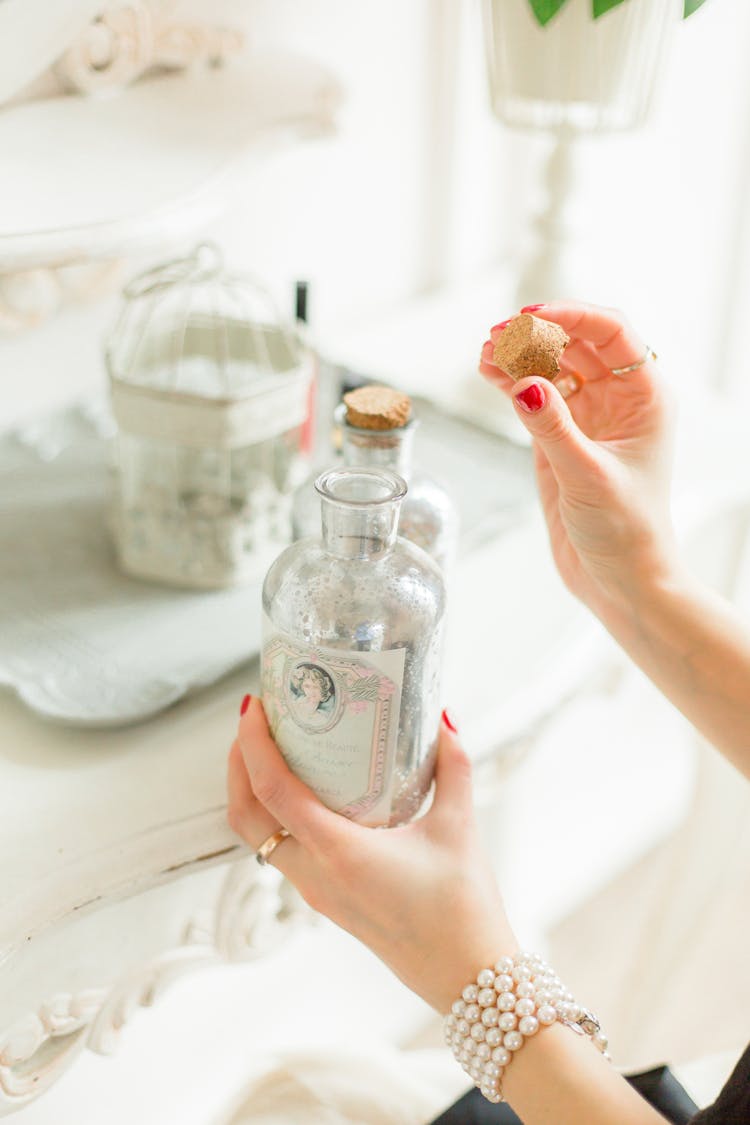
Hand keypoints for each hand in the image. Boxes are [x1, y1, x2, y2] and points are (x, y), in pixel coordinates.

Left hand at [226, 697, 516, 1012]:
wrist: (465, 976)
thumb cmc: (462, 907)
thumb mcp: (460, 826)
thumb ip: (453, 765)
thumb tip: (445, 717)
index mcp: (340, 853)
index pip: (273, 792)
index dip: (253, 746)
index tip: (254, 709)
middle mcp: (316, 874)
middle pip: (246, 817)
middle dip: (238, 765)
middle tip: (254, 723)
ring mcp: (316, 892)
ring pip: (257, 838)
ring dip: (251, 793)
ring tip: (271, 751)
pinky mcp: (324, 900)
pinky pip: (280, 853)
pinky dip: (274, 817)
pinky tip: (304, 793)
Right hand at [480, 301, 678, 617]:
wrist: (619, 579)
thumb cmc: (626, 532)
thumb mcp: (589, 477)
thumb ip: (554, 429)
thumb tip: (522, 383)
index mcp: (646, 398)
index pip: (612, 334)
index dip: (572, 315)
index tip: (531, 316)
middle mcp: (619, 399)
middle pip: (577, 342)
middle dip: (537, 333)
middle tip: (497, 335)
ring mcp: (588, 416)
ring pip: (552, 366)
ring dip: (519, 355)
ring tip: (484, 353)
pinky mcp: (559, 436)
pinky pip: (534, 394)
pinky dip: (511, 381)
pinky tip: (488, 372)